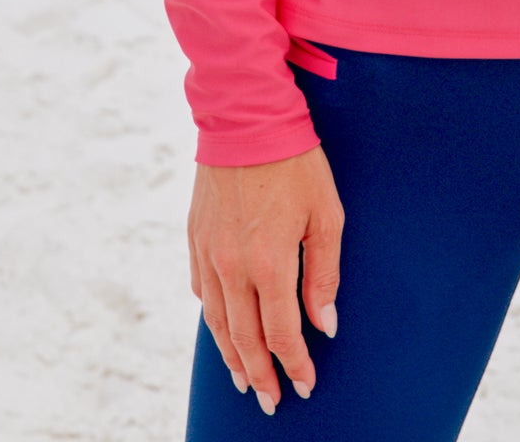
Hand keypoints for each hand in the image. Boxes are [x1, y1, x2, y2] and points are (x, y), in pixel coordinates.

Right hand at [189, 143, 344, 410]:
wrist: (245, 117)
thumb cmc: (295, 161)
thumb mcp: (325, 213)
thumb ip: (324, 273)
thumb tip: (324, 325)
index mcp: (269, 263)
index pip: (281, 334)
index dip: (294, 364)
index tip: (305, 385)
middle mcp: (233, 267)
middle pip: (244, 339)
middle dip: (261, 375)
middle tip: (272, 401)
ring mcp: (208, 253)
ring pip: (217, 323)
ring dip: (232, 357)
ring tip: (245, 381)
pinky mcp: (194, 237)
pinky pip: (201, 291)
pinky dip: (214, 318)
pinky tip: (223, 327)